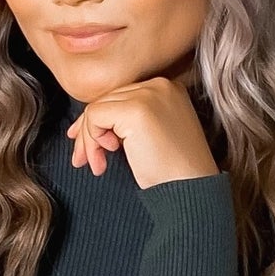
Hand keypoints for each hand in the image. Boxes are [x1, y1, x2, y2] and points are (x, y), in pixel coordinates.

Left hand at [67, 75, 220, 190]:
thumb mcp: (151, 137)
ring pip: (97, 108)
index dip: (99, 121)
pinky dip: (91, 141)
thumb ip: (128, 122)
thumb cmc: (174, 173)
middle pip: (107, 100)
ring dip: (89, 141)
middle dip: (88, 133)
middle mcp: (159, 85)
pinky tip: (105, 160)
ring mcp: (149, 95)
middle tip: (83, 160)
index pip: (120, 97)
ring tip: (98, 165)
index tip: (86, 142)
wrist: (191, 190)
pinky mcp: (136, 110)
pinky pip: (94, 116)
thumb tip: (89, 121)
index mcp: (167, 89)